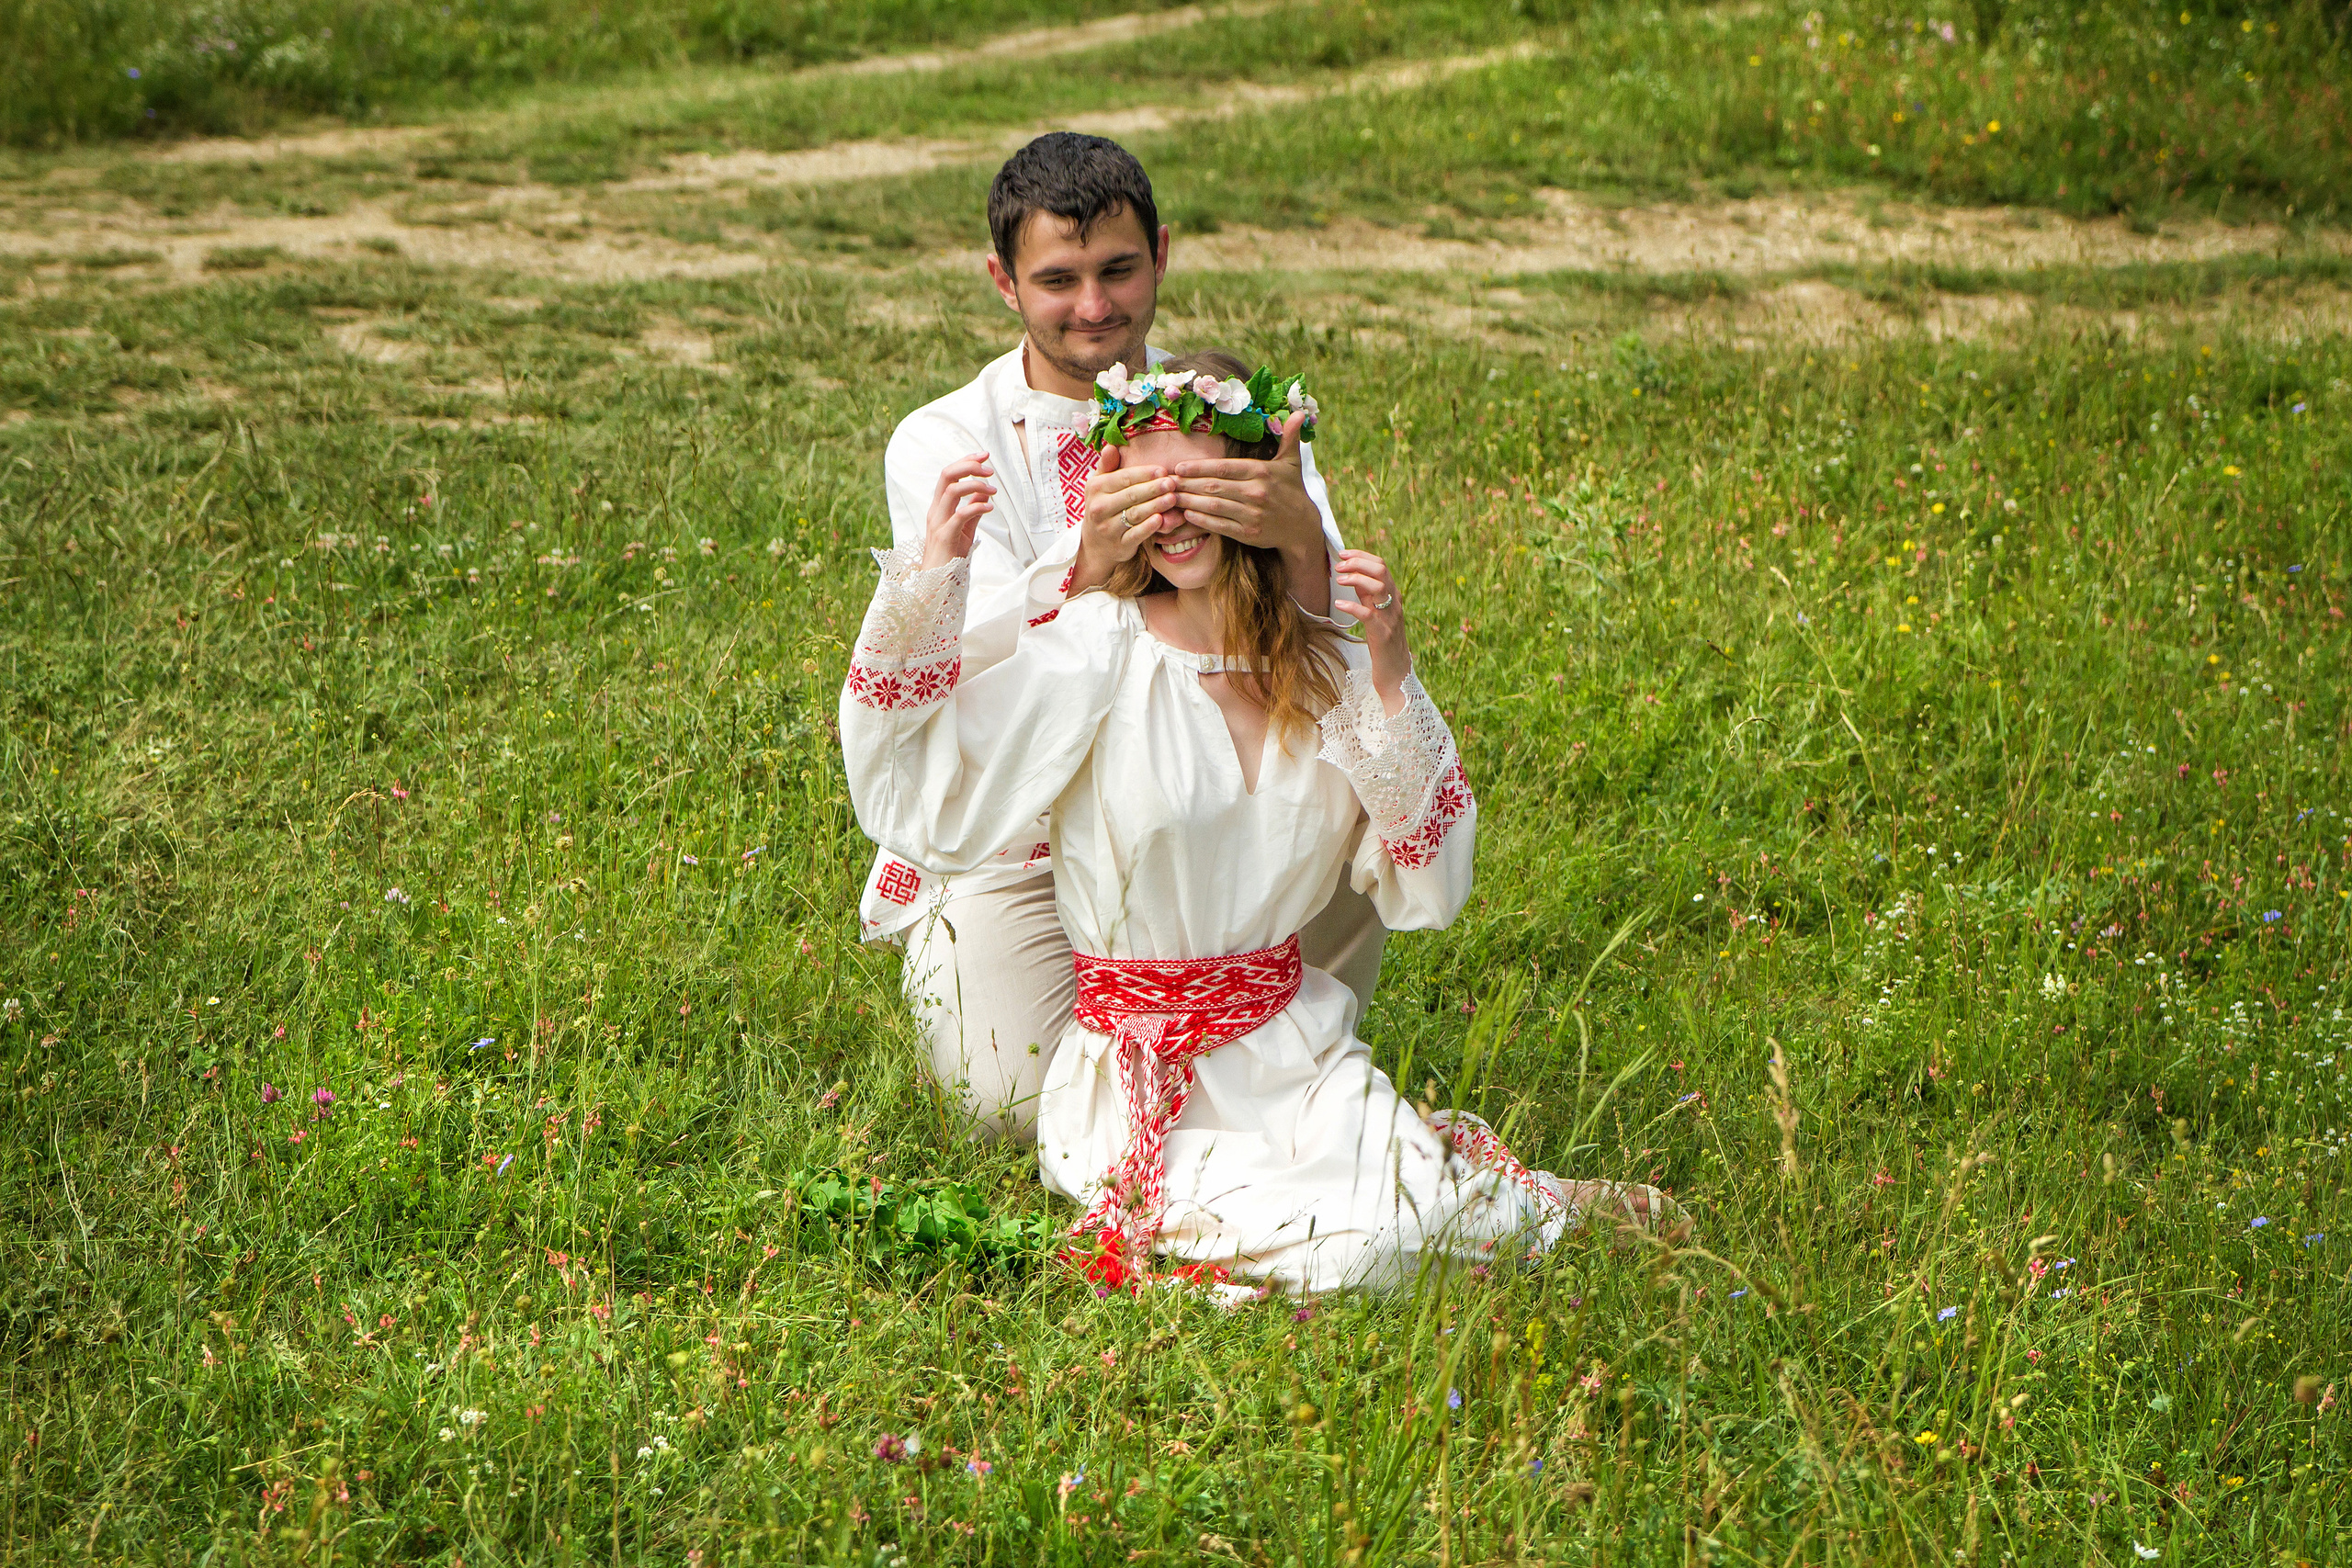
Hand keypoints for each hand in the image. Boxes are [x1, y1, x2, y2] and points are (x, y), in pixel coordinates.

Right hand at [922, 453, 995, 569]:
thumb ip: (973, 509)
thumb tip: (985, 491)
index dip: (965, 461)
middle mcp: (935, 510)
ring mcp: (938, 522)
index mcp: (938, 506)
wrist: (936, 582)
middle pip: (947, 476)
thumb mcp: (965, 529)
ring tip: (994, 490)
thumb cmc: (950, 555)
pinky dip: (977, 507)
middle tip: (990, 469)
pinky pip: (960, 515)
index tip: (984, 455)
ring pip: (952, 491)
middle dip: (969, 466)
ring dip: (976, 485)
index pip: (949, 475)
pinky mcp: (945, 537)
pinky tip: (990, 508)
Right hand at [1069, 443, 1178, 591]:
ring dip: (1155, 506)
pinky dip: (1148, 528)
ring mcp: (1108, 528)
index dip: (1144, 474)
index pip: (1123, 478)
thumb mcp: (1099, 485)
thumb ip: (1107, 465)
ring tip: (1172, 498)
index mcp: (1096, 488)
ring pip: (1135, 514)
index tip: (1163, 470)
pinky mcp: (1119, 545)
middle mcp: (1099, 508)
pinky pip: (1136, 535)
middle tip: (1172, 483)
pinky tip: (1161, 519)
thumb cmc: (1103, 506)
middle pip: (1131, 495)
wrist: (1095, 544)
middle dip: (1153, 488)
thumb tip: (1111, 446)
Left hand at [1170, 412, 1328, 611]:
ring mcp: (1252, 514)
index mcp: (1261, 472)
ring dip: (1190, 501)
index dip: (1199, 467)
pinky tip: (1188, 514)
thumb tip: (1298, 412)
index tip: (1179, 467)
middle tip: (1167, 482)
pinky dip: (1202, 520)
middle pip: (1214, 486)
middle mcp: (1256, 493)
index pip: (1224, 468)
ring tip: (1172, 497)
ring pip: (1214, 506)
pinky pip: (1220, 525)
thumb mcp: (1292, 462)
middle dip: (1188, 483)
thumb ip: (1289, 437)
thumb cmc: (1292, 490)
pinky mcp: (1248, 533)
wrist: (1302, 527)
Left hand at [1332, 550, 1409, 710]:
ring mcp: (1390, 618)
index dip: (1361, 555)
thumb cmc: (1383, 643)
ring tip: (1338, 581)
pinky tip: (1339, 604)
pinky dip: (1352, 606)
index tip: (1342, 555)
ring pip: (1378, 586)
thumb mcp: (1376, 613)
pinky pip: (1368, 614)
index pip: (1381, 565)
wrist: (1396, 673)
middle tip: (1338, 566)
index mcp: (1393, 595)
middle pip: (1381, 570)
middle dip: (1357, 563)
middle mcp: (1394, 603)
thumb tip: (1352, 575)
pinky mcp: (1382, 634)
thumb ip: (1367, 595)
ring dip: (1356, 579)